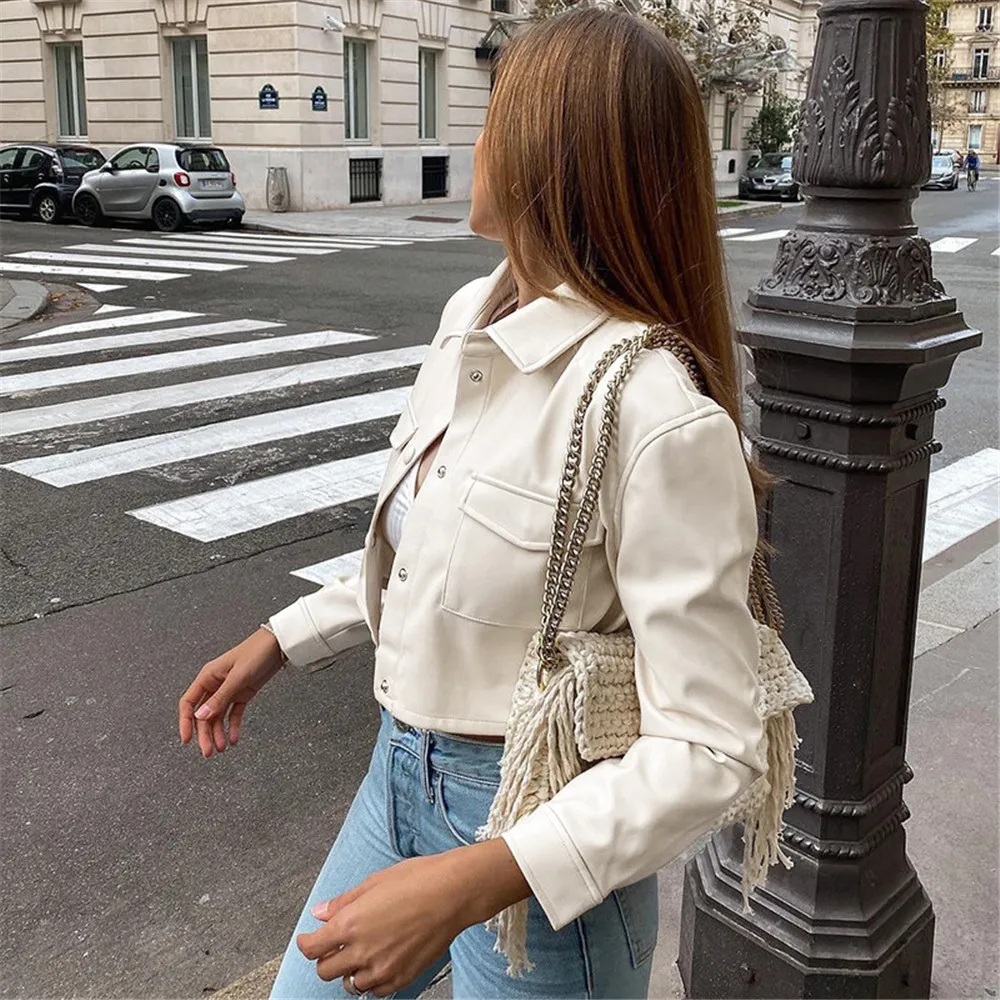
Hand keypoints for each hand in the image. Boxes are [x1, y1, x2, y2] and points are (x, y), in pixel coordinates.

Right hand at [178, 628, 284, 757]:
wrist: (279, 645)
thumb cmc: (256, 653)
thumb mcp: (238, 677)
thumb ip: (220, 698)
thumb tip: (200, 716)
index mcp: (208, 676)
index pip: (188, 703)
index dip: (185, 722)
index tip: (187, 739)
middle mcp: (216, 684)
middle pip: (203, 714)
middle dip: (205, 734)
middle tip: (209, 752)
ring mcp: (229, 690)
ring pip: (218, 716)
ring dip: (218, 733)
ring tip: (222, 748)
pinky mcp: (243, 693)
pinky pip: (234, 713)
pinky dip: (233, 726)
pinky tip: (234, 738)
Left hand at [297, 840, 530, 996]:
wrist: (454, 893)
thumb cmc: (418, 880)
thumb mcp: (374, 882)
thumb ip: (343, 902)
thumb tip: (321, 913)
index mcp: (351, 924)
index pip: (312, 948)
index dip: (305, 943)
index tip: (308, 939)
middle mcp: (362, 951)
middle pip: (326, 970)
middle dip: (325, 957)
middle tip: (334, 945)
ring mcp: (382, 968)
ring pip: (349, 985)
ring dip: (348, 971)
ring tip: (359, 955)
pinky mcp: (401, 977)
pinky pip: (375, 992)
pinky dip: (370, 982)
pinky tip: (377, 964)